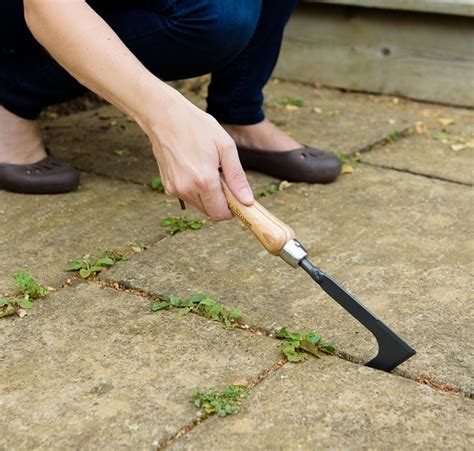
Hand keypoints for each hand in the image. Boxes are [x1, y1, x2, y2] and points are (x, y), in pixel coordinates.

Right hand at [141, 88, 253, 220]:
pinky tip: (195, 169)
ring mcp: (175, 189)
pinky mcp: (167, 186)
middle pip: (210, 212)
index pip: (220, 213)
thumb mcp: (225, 147)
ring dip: (208, 196)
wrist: (164, 116)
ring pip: (199, 205)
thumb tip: (247, 201)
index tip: (237, 199)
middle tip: (223, 179)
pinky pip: (187, 197)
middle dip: (221, 202)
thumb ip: (237, 177)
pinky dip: (196, 190)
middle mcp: (187, 189)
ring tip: (208, 171)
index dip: (232, 210)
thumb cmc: (197, 127)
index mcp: (204, 181)